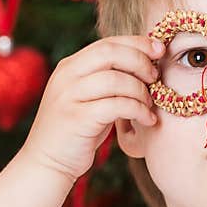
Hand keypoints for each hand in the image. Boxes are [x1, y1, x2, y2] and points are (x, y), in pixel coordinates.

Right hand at [18, 35, 163, 181]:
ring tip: (150, 105)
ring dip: (141, 91)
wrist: (47, 163)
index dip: (137, 43)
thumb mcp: (89, 98)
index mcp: (70, 66)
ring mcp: (69, 96)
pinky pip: (117, 105)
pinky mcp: (77, 118)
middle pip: (111, 54)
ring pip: (116, 80)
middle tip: (155, 78)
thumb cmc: (77, 132)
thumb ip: (107, 79)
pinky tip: (147, 120)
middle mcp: (67, 76)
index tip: (159, 50)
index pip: (108, 43)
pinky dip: (138, 111)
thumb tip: (147, 65)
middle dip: (140, 62)